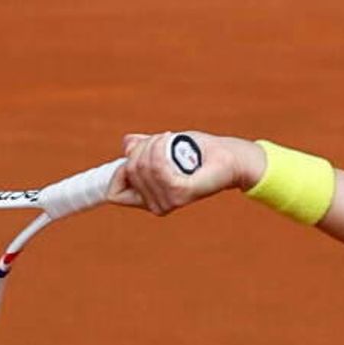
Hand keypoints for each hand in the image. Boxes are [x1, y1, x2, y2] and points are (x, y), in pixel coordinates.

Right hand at [108, 131, 263, 214]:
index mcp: (149, 199)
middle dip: (142, 147)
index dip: (118, 171)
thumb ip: (144, 147)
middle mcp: (157, 205)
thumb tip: (128, 144)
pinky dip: (161, 147)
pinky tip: (172, 140)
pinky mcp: (181, 193)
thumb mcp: (164, 146)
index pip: (113, 192)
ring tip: (171, 139)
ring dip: (154, 144)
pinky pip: (157, 167)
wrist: (230, 157)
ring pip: (141, 166)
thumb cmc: (199, 152)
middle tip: (165, 139)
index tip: (135, 152)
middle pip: (129, 171)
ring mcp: (169, 201)